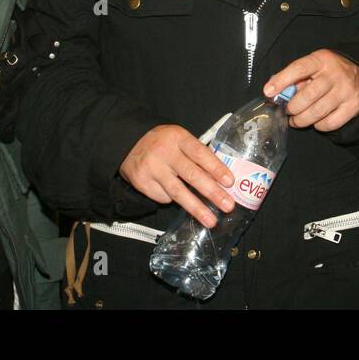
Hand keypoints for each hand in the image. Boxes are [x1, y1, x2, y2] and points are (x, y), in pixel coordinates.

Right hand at [119, 124, 235, 228]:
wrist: (129, 143)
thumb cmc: (164, 143)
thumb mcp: (180, 140)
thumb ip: (197, 155)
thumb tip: (220, 180)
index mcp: (178, 138)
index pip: (200, 153)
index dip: (215, 168)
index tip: (229, 182)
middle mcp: (164, 152)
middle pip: (191, 175)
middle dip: (211, 192)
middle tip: (227, 205)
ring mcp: (152, 168)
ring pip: (178, 192)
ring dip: (197, 209)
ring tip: (211, 221)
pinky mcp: (142, 182)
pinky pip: (164, 197)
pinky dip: (174, 200)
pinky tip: (177, 197)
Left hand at [263, 50, 358, 131]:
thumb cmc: (332, 70)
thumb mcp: (316, 64)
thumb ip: (296, 75)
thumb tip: (274, 90)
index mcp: (322, 60)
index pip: (299, 68)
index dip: (282, 80)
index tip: (268, 92)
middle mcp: (335, 74)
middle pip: (307, 96)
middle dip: (292, 107)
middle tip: (288, 111)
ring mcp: (346, 91)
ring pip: (317, 112)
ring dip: (302, 120)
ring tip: (296, 120)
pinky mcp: (353, 107)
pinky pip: (330, 123)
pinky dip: (319, 125)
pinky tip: (316, 121)